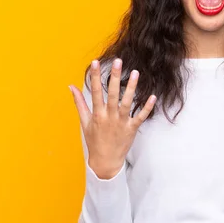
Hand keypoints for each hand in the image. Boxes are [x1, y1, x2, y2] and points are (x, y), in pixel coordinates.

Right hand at [69, 58, 156, 178]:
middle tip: (118, 61)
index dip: (95, 76)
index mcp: (97, 114)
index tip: (95, 62)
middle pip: (112, 94)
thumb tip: (71, 86)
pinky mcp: (132, 129)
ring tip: (135, 72)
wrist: (105, 161)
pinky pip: (140, 117)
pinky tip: (152, 96)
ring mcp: (121, 123)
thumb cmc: (94, 140)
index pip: (95, 91)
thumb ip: (79, 103)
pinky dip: (146, 107)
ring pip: (127, 102)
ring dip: (131, 88)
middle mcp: (109, 117)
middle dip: (114, 77)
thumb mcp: (85, 122)